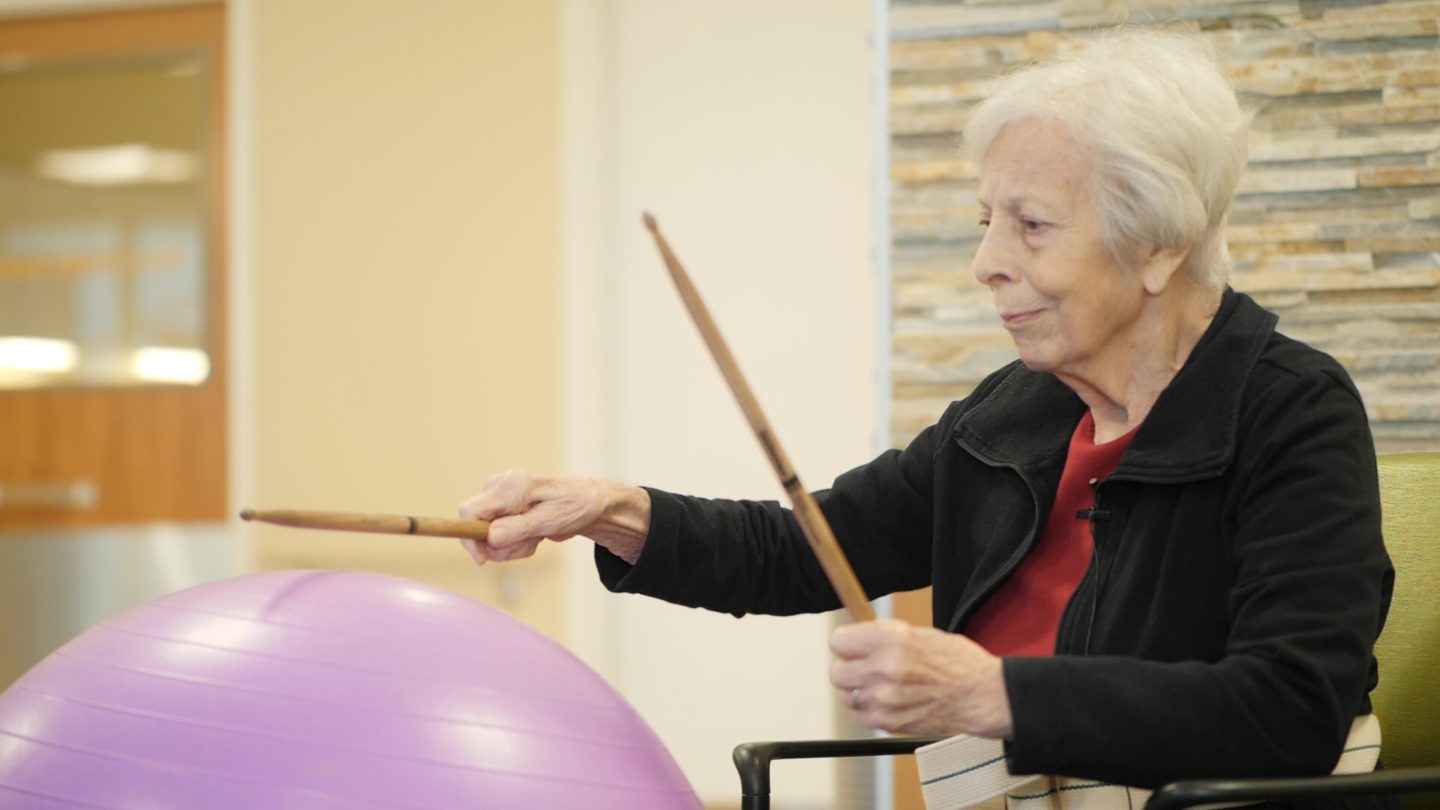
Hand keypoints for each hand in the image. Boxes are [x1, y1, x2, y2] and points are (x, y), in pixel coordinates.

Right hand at [457, 471, 650, 565]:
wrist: (592, 503)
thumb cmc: (575, 505)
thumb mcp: (550, 520)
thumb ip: (518, 528)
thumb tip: (489, 537)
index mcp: (507, 487)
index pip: (469, 512)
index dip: (470, 538)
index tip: (484, 559)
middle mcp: (499, 489)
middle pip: (477, 529)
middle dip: (501, 545)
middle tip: (532, 542)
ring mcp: (501, 500)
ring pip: (489, 537)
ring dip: (513, 545)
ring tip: (538, 535)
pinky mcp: (506, 511)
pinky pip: (500, 537)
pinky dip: (518, 542)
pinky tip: (536, 534)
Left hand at [830, 619, 1012, 738]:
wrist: (983, 696)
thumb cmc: (960, 663)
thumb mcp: (922, 634)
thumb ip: (886, 637)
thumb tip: (861, 639)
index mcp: (891, 639)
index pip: (838, 641)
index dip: (847, 645)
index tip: (853, 648)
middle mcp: (883, 668)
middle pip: (837, 672)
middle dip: (850, 670)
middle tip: (867, 669)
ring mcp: (884, 699)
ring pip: (847, 696)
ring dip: (859, 692)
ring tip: (883, 687)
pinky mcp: (888, 723)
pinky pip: (861, 716)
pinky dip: (870, 710)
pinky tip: (889, 702)